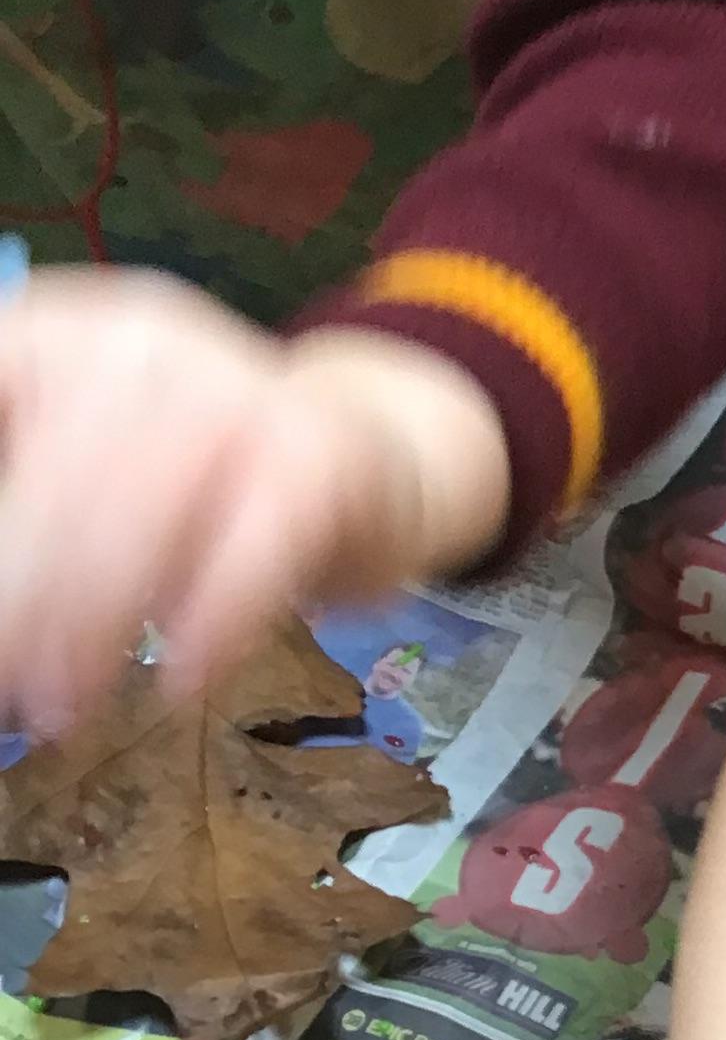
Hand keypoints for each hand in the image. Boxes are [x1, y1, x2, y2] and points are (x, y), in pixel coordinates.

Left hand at [0, 271, 509, 739]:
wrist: (375, 453)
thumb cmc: (205, 478)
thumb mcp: (89, 468)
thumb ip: (26, 514)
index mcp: (68, 335)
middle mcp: (145, 346)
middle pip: (57, 481)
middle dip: (25, 597)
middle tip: (14, 687)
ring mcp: (238, 388)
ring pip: (138, 518)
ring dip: (94, 626)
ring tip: (70, 705)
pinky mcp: (318, 452)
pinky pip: (247, 554)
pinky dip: (210, 627)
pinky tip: (183, 678)